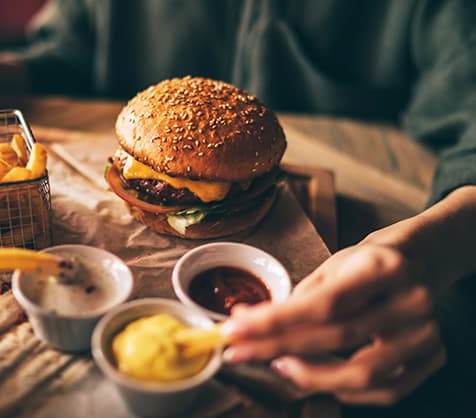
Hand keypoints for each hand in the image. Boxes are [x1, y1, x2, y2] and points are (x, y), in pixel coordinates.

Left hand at [221, 243, 444, 404]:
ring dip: (310, 375)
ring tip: (276, 362)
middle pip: (337, 337)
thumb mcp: (332, 267)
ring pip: (363, 374)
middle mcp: (413, 300)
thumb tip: (248, 324)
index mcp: (384, 266)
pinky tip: (315, 375)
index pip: (323, 303)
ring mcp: (428, 333)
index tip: (235, 328)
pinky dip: (344, 388)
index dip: (275, 320)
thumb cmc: (366, 264)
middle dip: (278, 347)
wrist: (417, 262)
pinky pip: (385, 390)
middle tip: (239, 351)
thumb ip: (298, 298)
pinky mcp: (434, 356)